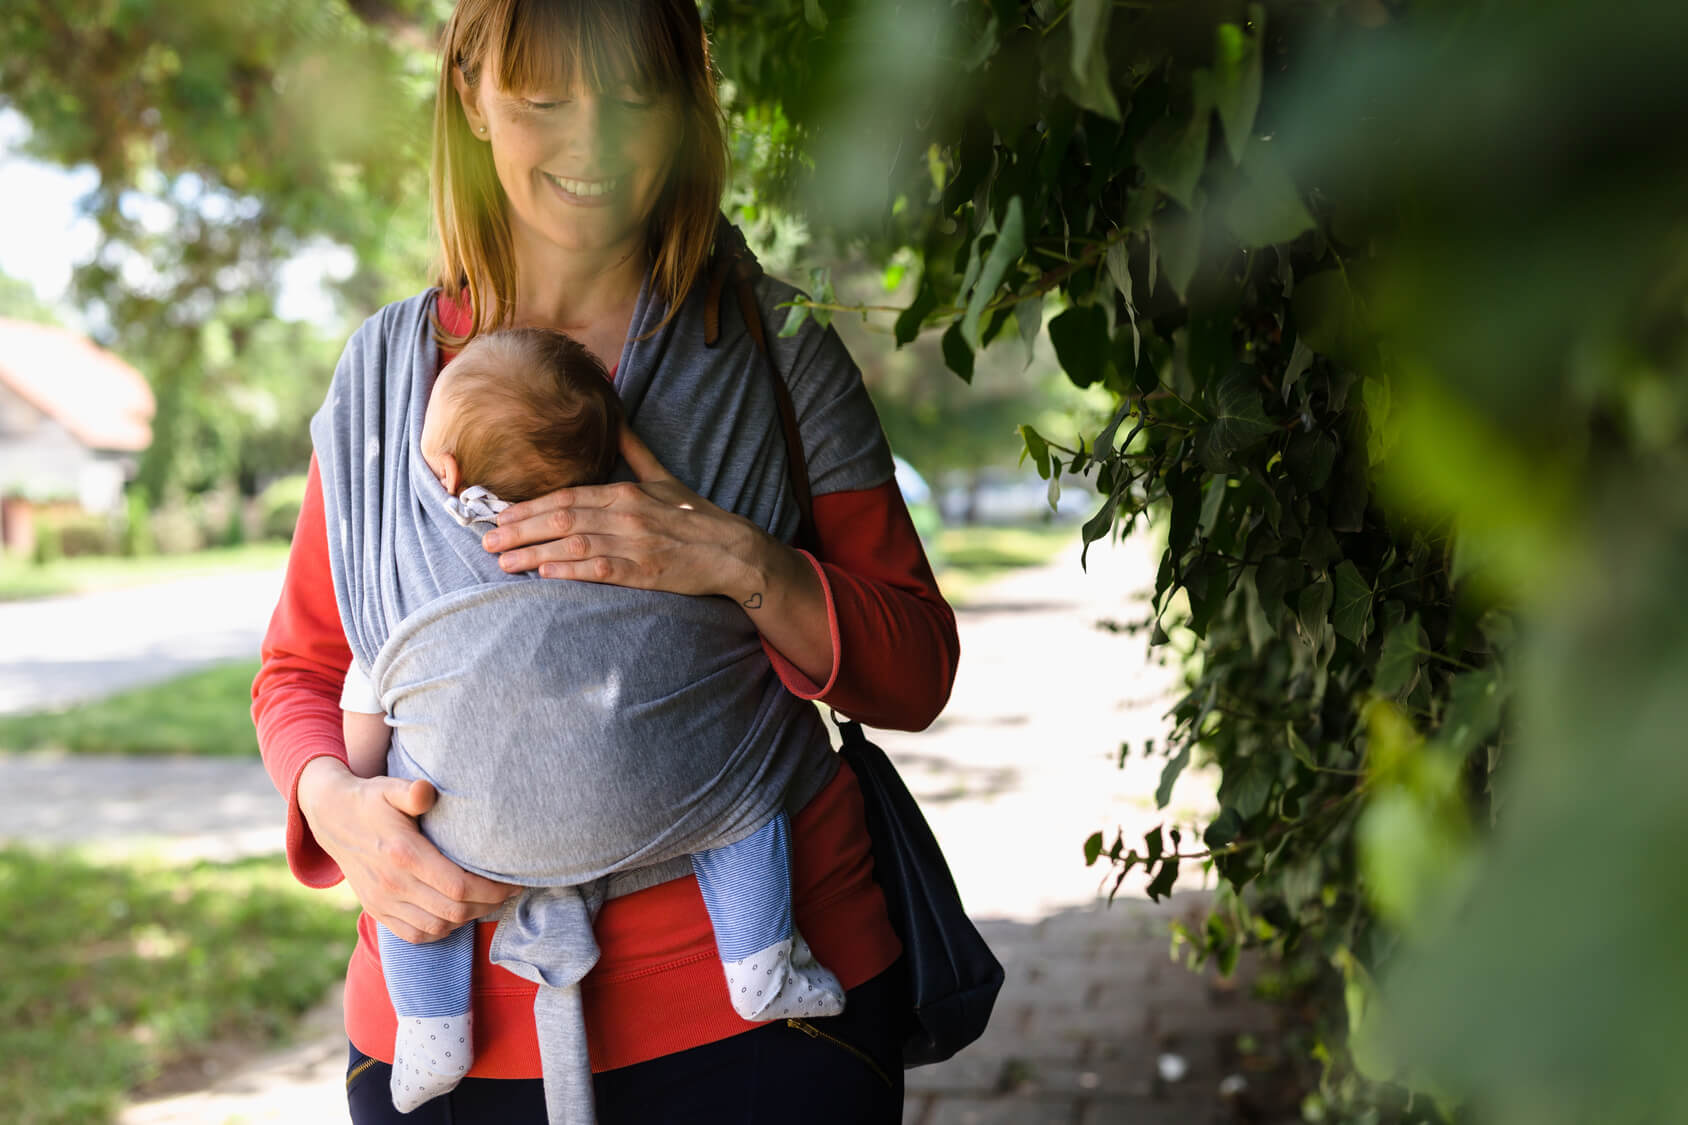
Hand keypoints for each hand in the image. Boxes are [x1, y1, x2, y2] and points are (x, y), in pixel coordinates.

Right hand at [296, 757, 515, 942]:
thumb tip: (427, 792)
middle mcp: (392, 884)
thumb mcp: (390, 787)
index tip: (512, 882)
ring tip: (487, 901)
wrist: (330, 817)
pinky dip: (441, 930)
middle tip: (508, 891)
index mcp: (403, 854)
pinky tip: (456, 914)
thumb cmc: (371, 799)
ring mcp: (383, 901)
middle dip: (488, 904)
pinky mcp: (377, 910)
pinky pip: (415, 935)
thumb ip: (413, 792)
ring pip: (438, 927)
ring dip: (467, 918)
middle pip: (454, 910)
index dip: (492, 890)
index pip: (458, 886)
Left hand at [481, 428, 768, 602]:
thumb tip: (615, 421)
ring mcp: (634, 544)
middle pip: (561, 519)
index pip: (566, 495)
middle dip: (519, 529)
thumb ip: (634, 452)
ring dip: (535, 553)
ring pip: (573, 545)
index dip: (529, 506)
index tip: (498, 514)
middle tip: (485, 541)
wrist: (733, 550)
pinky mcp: (645, 572)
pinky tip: (546, 573)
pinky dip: (571, 571)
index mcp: (625, 492)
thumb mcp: (664, 478)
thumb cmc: (696, 516)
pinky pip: (601, 570)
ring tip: (503, 561)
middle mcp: (625, 515)